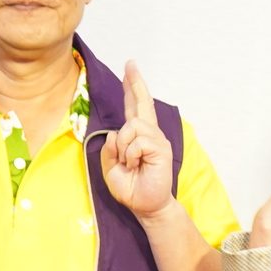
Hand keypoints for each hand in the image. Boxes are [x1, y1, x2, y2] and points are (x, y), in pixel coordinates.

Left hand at [100, 61, 177, 218]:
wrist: (146, 206)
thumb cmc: (131, 188)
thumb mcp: (110, 168)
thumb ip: (110, 149)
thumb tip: (115, 134)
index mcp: (137, 136)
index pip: (134, 107)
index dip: (132, 88)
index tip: (130, 69)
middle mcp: (149, 134)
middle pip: (143, 103)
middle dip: (136, 83)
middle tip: (131, 64)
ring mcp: (157, 141)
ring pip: (132, 126)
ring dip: (124, 147)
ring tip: (129, 163)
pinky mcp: (161, 150)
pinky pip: (138, 142)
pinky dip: (130, 155)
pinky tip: (135, 166)